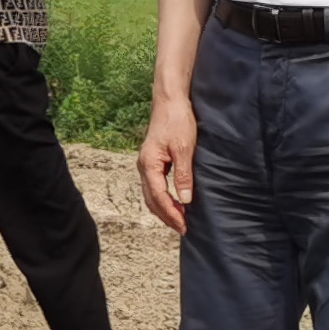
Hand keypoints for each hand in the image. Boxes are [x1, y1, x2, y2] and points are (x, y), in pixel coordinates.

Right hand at [137, 89, 196, 235]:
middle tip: (182, 228)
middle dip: (166, 216)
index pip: (159, 197)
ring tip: (179, 219)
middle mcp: (144, 166)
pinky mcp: (153, 161)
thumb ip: (183, 175)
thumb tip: (184, 200)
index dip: (171, 213)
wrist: (170, 101)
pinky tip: (175, 201)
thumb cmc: (177, 121)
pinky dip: (163, 198)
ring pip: (151, 194)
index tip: (184, 225)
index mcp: (149, 164)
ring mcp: (147, 163)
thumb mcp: (184, 149)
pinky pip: (155, 186)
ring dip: (164, 208)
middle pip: (152, 199)